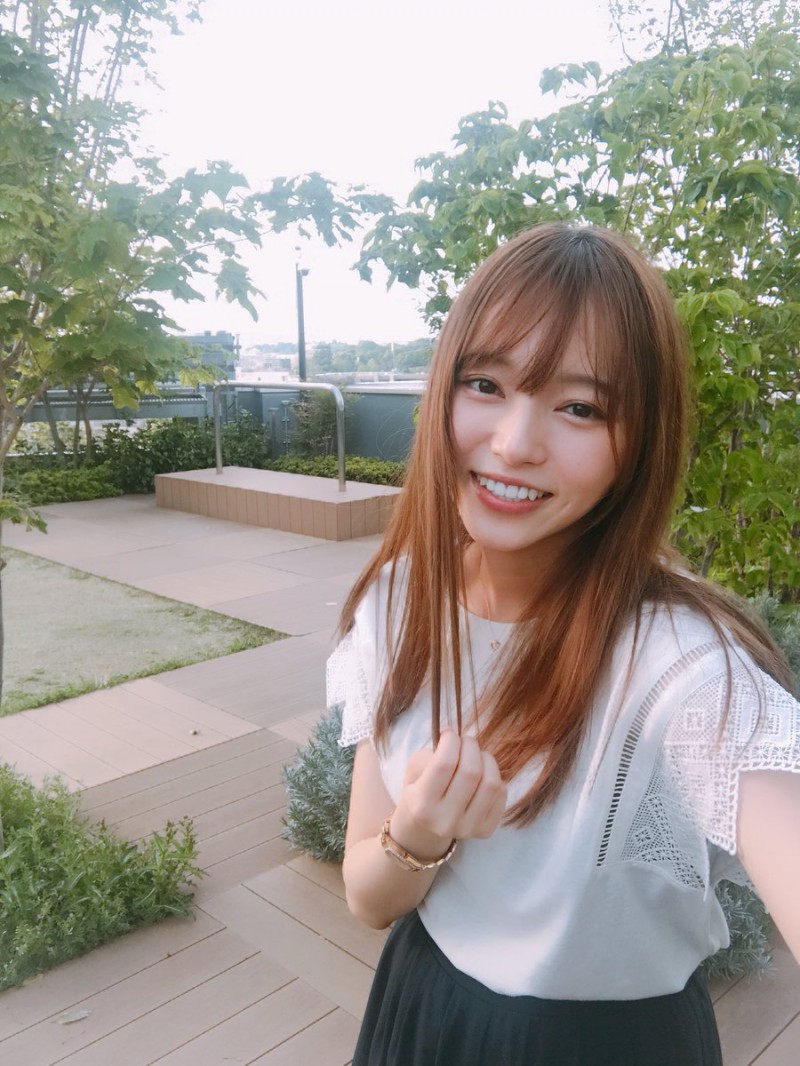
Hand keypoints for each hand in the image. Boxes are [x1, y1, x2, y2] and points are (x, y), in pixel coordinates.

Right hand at [391, 730, 506, 856]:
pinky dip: (495, 777)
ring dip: (486, 759)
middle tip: (466, 741)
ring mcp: (468, 829)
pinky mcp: (486, 831)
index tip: (450, 733)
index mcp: (422, 805)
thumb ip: (430, 753)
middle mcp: (445, 821)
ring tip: (477, 755)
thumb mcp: (414, 770)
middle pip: (470, 772)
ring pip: (491, 783)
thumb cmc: (421, 788)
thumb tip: (453, 736)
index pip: (444, 764)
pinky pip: (501, 794)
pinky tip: (483, 775)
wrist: (428, 824)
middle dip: (471, 746)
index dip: (451, 741)